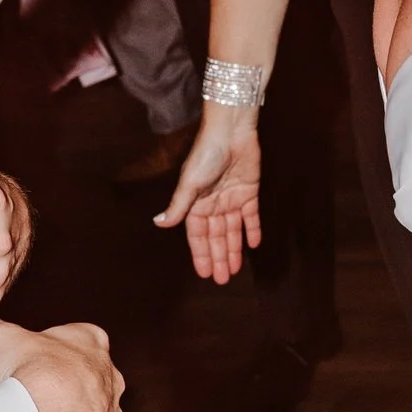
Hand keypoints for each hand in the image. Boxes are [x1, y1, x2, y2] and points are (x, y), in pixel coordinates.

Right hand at [153, 105, 261, 282]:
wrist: (231, 131)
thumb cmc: (206, 154)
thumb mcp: (189, 183)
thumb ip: (178, 206)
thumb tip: (159, 223)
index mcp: (196, 203)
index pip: (198, 235)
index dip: (201, 254)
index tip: (204, 274)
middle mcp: (213, 203)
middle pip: (216, 236)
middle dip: (218, 257)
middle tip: (223, 279)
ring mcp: (231, 198)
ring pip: (232, 230)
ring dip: (233, 249)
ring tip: (235, 269)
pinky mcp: (249, 191)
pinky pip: (251, 215)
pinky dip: (252, 229)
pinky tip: (253, 244)